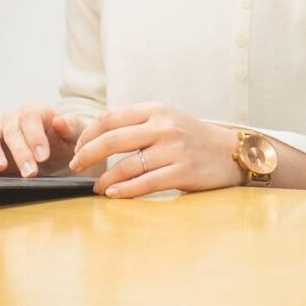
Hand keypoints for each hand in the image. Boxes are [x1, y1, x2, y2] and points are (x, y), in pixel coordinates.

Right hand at [0, 102, 84, 177]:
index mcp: (36, 111)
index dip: (35, 136)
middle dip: (20, 152)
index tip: (42, 156)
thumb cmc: (67, 143)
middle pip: (11, 129)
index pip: (31, 117)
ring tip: (1, 168)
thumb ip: (71, 127)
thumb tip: (58, 121)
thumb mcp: (77, 136)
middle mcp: (14, 118)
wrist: (57, 158)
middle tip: (31, 173)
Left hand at [67, 102, 244, 198]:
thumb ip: (137, 124)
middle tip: (75, 166)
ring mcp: (173, 149)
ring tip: (96, 186)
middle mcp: (163, 126)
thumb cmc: (192, 137)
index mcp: (156, 110)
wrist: (229, 151)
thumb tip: (97, 136)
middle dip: (86, 155)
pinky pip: (145, 183)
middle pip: (111, 140)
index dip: (87, 134)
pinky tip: (113, 194)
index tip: (77, 147)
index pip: (110, 118)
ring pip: (126, 165)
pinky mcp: (182, 172)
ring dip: (104, 178)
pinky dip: (124, 191)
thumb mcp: (166, 119)